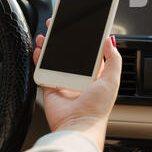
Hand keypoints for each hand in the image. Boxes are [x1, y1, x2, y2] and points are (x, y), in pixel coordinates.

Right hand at [33, 19, 121, 150]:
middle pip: (69, 52)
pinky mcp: (50, 86)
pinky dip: (39, 59)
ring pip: (54, 58)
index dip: (83, 37)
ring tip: (46, 36)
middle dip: (62, 38)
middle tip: (56, 26)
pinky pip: (43, 69)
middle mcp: (79, 77)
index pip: (88, 51)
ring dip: (49, 46)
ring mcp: (63, 81)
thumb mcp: (112, 80)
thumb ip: (113, 59)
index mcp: (95, 74)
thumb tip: (109, 40)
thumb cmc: (96, 108)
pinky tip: (39, 50)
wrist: (77, 126)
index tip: (77, 25)